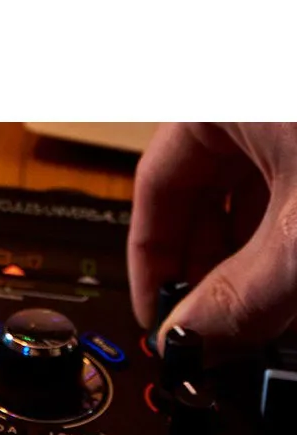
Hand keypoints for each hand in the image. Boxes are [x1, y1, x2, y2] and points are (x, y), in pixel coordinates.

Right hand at [129, 122, 295, 356]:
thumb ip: (244, 288)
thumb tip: (190, 336)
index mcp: (212, 97)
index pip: (152, 183)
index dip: (150, 261)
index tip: (157, 313)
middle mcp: (243, 99)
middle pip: (198, 192)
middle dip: (206, 265)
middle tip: (208, 322)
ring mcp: (281, 115)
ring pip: (246, 191)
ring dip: (250, 255)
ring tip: (258, 307)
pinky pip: (285, 182)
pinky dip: (284, 231)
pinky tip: (289, 276)